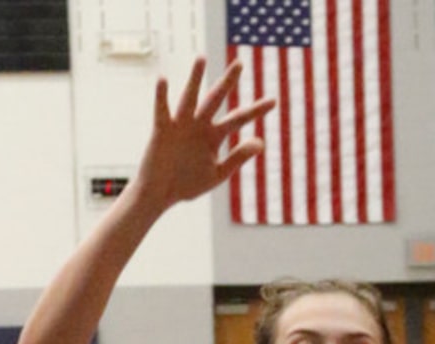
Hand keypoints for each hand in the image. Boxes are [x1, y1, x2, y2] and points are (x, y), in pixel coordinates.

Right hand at [133, 59, 273, 213]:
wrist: (160, 195)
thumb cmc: (187, 184)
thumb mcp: (218, 173)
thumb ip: (238, 157)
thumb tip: (261, 142)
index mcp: (214, 136)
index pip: (238, 119)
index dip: (255, 111)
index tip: (274, 101)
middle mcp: (199, 125)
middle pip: (215, 99)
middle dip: (227, 82)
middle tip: (240, 63)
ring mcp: (181, 125)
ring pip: (190, 97)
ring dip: (195, 79)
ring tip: (201, 58)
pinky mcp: (162, 130)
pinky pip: (162, 110)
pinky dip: (161, 95)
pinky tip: (163, 80)